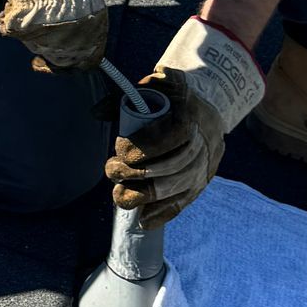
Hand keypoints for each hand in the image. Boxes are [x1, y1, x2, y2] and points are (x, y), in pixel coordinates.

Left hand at [105, 16, 263, 222]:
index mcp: (192, 116)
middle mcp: (203, 144)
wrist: (210, 106)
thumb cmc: (173, 96)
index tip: (121, 150)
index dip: (146, 147)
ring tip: (118, 193)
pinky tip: (142, 221)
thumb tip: (96, 113)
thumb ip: (126, 96)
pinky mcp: (201, 183)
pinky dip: (162, 214)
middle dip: (138, 173)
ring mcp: (204, 167)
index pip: (173, 136)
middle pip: (173, 167)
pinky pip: (183, 203)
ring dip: (144, 196)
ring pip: (177, 189)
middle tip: (112, 169)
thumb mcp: (154, 85)